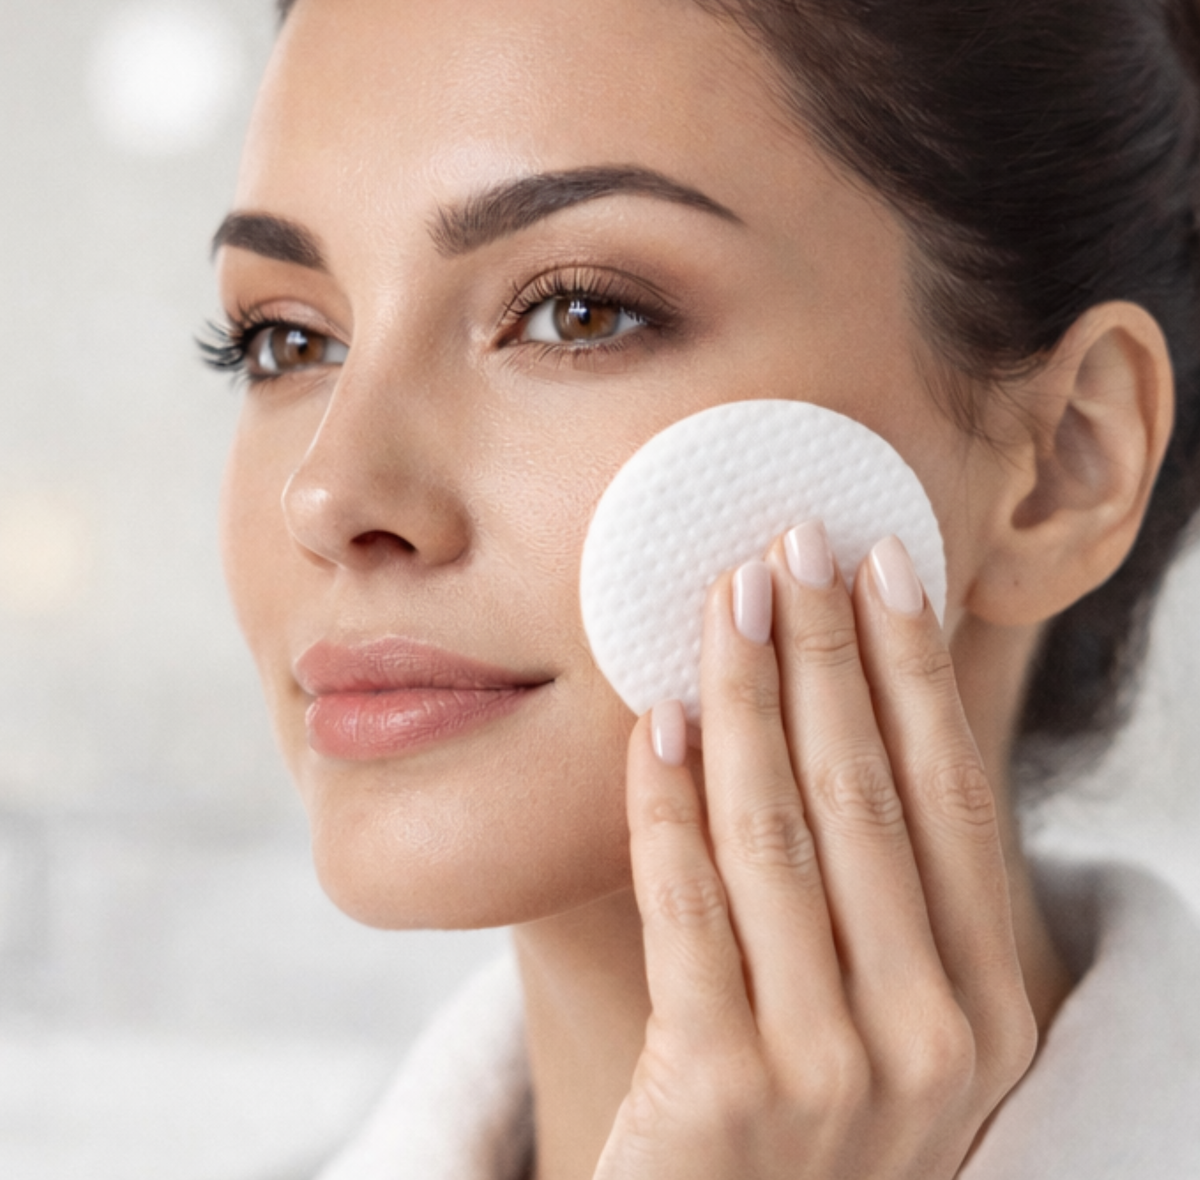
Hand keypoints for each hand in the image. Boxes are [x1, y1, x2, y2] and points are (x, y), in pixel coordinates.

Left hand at [595, 521, 1037, 1179]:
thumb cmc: (810, 1121)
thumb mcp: (886, 1021)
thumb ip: (881, 898)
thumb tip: (842, 712)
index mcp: (987, 1006)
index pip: (951, 795)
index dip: (916, 667)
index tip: (885, 563)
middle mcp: (931, 1036)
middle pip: (867, 791)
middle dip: (828, 648)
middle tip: (795, 539)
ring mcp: (828, 1070)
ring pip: (777, 832)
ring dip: (748, 694)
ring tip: (724, 598)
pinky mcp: (717, 1092)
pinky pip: (686, 907)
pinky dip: (668, 804)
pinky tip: (656, 722)